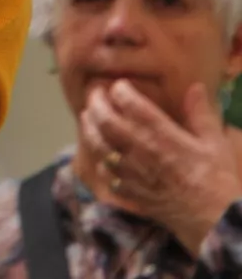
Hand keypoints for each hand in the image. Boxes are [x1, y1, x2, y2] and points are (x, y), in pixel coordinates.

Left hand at [80, 79, 241, 252]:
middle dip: (96, 103)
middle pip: (106, 121)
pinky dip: (99, 160)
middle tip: (95, 93)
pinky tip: (100, 153)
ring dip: (89, 128)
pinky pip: (105, 172)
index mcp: (163, 136)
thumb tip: (195, 87)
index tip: (119, 84)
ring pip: (98, 145)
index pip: (132, 105)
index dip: (121, 91)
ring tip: (87, 116)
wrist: (216, 221)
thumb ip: (201, 114)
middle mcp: (141, 151)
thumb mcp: (215, 143)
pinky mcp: (129, 190)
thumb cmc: (217, 180)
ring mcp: (131, 172)